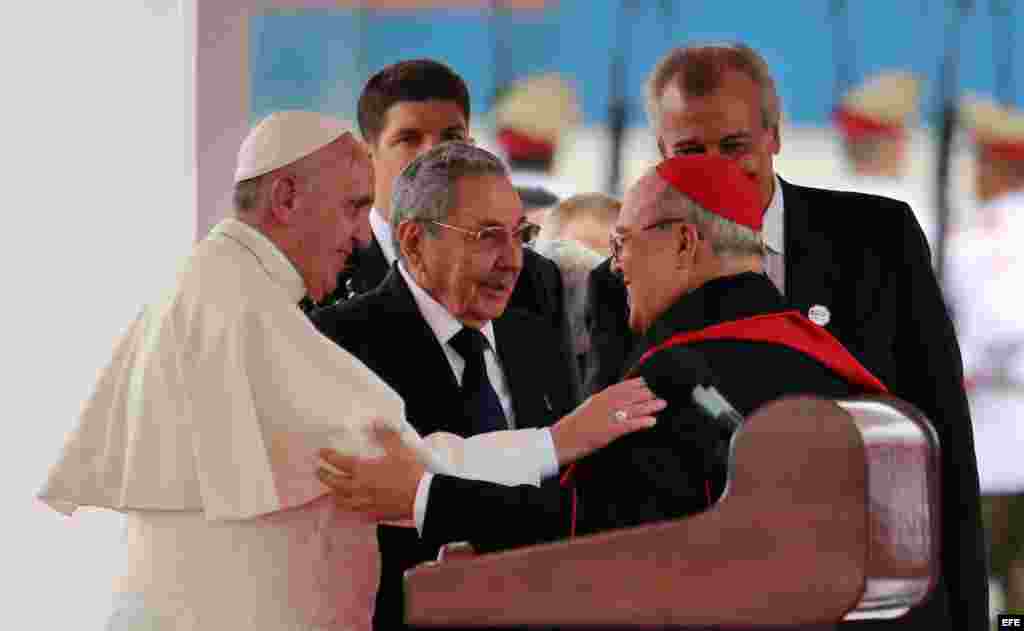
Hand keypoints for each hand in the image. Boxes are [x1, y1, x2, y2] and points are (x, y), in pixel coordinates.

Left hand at [316, 425, 426, 521]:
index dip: (328, 457)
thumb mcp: (399, 449)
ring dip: (335, 495)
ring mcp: (365, 503)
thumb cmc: (410, 472)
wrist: (422, 497)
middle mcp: (359, 488)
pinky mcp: (374, 514)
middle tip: (318, 471)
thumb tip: (375, 422)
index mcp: (364, 470)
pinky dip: (350, 508)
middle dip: (325, 476)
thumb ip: (385, 435)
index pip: (339, 463)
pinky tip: (352, 507)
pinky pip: (356, 513)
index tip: (321, 453)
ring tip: (332, 491)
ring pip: (343, 501)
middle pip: (335, 483)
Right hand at [550, 377, 665, 465]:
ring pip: (633, 409)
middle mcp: (605, 404)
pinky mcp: (609, 431)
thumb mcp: (588, 408)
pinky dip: (642, 422)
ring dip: (649, 406)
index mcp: (600, 397)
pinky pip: (629, 425)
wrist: (561, 439)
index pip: (623, 387)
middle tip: (660, 395)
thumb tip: (617, 402)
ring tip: (662, 405)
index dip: (638, 385)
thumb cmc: (574, 426)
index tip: (649, 383)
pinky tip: (652, 421)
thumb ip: (603, 404)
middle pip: (631, 396)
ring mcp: (607, 417)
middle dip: (647, 395)